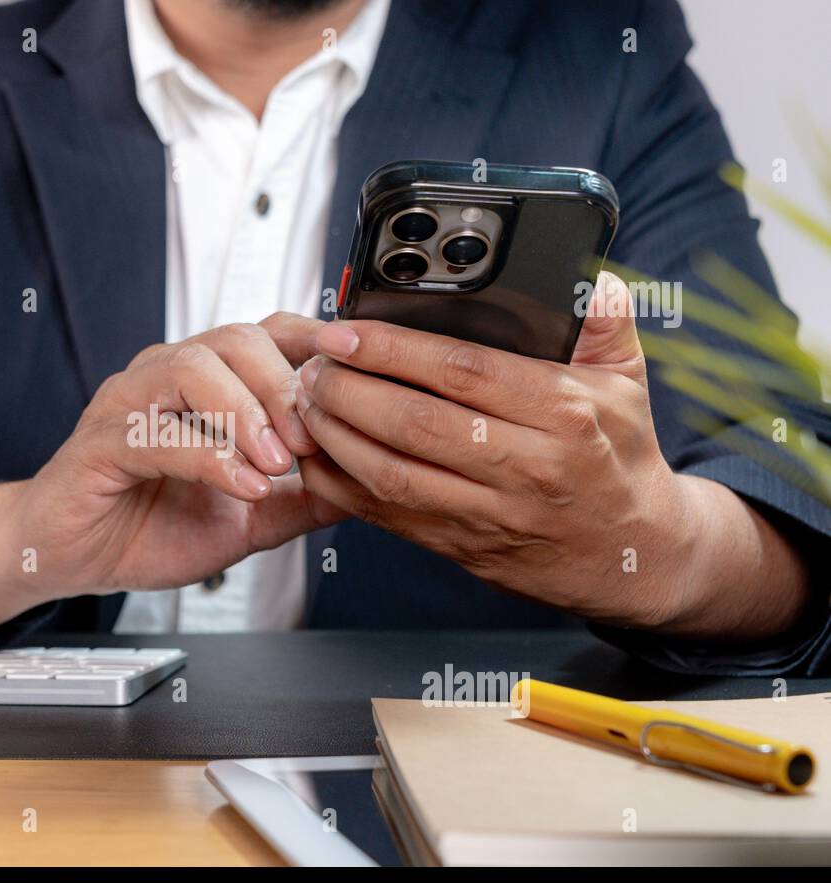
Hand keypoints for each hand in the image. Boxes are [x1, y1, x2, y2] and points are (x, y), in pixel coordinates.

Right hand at [4, 312, 343, 602]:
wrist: (73, 560)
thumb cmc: (148, 528)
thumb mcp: (250, 519)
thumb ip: (304, 499)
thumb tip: (366, 486)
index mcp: (204, 384)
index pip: (267, 334)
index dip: (314, 342)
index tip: (358, 367)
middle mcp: (166, 378)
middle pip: (236, 338)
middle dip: (285, 384)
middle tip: (312, 440)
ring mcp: (129, 404)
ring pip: (193, 368)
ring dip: (247, 413)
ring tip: (278, 464)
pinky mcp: (100, 443)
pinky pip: (156, 433)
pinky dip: (208, 457)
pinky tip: (242, 486)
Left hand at [294, 272, 809, 635]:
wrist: (631, 556)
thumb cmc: (619, 458)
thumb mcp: (627, 384)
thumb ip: (603, 324)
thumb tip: (588, 275)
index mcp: (564, 415)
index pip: (464, 372)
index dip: (394, 349)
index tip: (346, 331)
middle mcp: (525, 467)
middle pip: (415, 424)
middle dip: (348, 390)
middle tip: (310, 365)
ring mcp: (489, 514)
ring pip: (392, 474)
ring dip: (334, 436)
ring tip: (302, 402)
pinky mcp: (460, 546)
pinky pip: (386, 516)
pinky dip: (340, 486)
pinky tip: (314, 455)